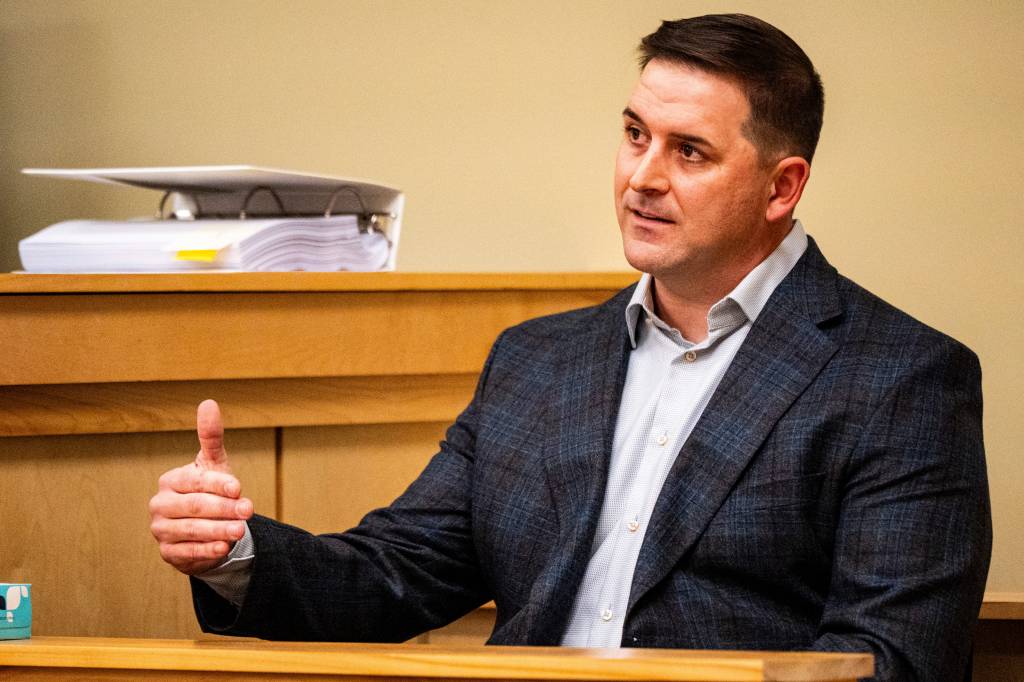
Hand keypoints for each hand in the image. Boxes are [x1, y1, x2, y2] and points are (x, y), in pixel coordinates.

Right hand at [149, 399, 253, 574]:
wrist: (207, 528)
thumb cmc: (212, 491)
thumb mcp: (214, 465)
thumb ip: (211, 437)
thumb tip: (209, 402)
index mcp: (171, 480)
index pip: (196, 481)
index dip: (218, 484)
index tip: (239, 488)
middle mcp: (161, 504)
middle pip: (195, 506)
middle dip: (224, 509)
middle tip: (248, 511)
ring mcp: (161, 529)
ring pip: (192, 530)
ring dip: (218, 530)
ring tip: (240, 531)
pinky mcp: (167, 552)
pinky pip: (187, 553)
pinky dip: (206, 551)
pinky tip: (223, 548)